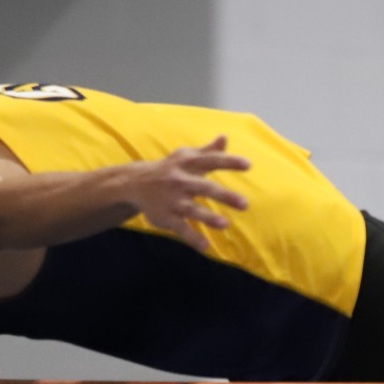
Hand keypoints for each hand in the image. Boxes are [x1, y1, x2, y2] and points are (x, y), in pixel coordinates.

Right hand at [123, 136, 250, 251]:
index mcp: (188, 164)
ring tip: (225, 225)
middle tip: (245, 204)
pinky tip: (205, 246)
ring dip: (208, 217)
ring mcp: (172, 200)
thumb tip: (225, 137)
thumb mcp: (186, 157)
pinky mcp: (165, 217)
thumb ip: (208, 151)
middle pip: (204, 187)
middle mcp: (180, 181)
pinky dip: (192, 238)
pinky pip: (180, 228)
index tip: (248, 165)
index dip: (229, 162)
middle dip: (224, 196)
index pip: (211, 160)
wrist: (135, 183)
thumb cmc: (171, 169)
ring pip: (192, 209)